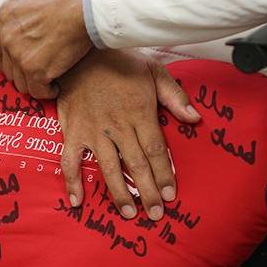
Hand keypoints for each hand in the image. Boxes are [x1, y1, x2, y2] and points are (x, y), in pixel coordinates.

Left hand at [0, 0, 90, 99]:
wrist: (84, 10)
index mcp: (6, 17)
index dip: (5, 62)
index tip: (14, 66)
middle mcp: (8, 37)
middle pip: (8, 69)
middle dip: (22, 74)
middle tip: (35, 74)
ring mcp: (20, 56)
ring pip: (21, 83)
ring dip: (34, 84)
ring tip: (46, 82)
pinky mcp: (36, 71)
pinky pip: (37, 91)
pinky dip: (46, 92)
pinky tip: (54, 88)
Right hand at [57, 49, 200, 220]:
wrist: (81, 53)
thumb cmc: (119, 62)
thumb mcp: (153, 70)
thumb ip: (175, 96)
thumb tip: (195, 119)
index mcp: (140, 112)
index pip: (156, 150)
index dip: (164, 174)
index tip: (171, 194)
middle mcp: (118, 126)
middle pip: (136, 165)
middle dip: (148, 191)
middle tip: (155, 214)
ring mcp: (94, 131)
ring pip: (109, 168)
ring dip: (119, 193)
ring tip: (128, 214)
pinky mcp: (73, 131)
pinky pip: (71, 160)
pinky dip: (72, 181)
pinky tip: (78, 201)